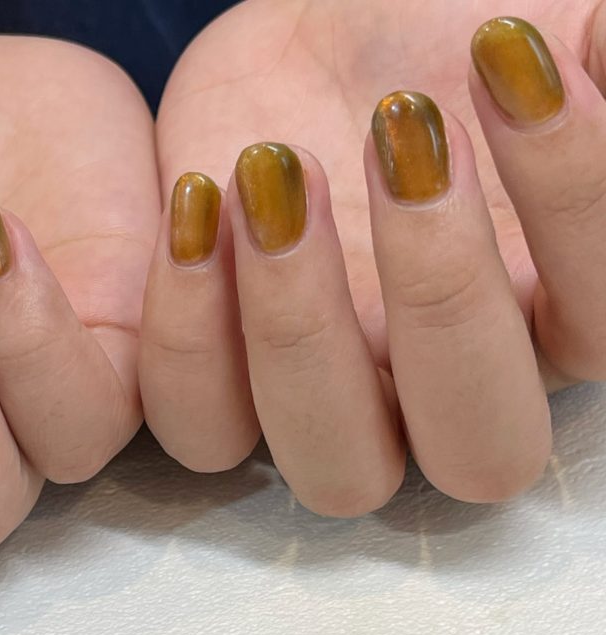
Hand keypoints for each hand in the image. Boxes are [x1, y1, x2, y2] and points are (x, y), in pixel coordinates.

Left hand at [143, 0, 605, 514]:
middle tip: (398, 137)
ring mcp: (329, 399)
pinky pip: (203, 429)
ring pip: (339, 473)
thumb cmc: (440, 35)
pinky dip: (187, 339)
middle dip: (443, 296)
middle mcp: (440, 387)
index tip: (502, 52)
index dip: (569, 202)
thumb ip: (599, 70)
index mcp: (548, 318)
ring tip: (269, 171)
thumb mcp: (543, 25)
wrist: (316, 35)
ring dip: (299, 333)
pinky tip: (195, 204)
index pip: (600, 331)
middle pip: (480, 453)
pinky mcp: (224, 382)